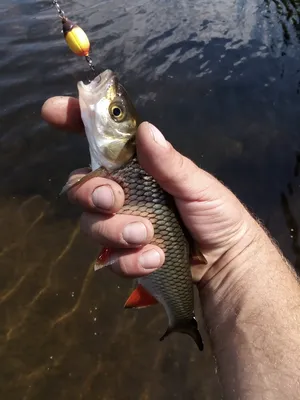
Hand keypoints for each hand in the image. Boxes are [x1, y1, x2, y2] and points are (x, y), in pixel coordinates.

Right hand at [42, 96, 260, 286]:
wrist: (226, 262)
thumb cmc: (216, 215)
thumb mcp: (199, 186)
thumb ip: (170, 164)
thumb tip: (145, 130)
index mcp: (138, 169)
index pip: (101, 142)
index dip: (74, 122)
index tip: (53, 110)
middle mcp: (123, 195)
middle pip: (81, 188)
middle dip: (91, 193)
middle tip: (112, 200)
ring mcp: (120, 227)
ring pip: (91, 226)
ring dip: (115, 231)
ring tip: (147, 236)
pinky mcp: (125, 257)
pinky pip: (110, 260)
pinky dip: (130, 260)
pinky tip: (155, 259)